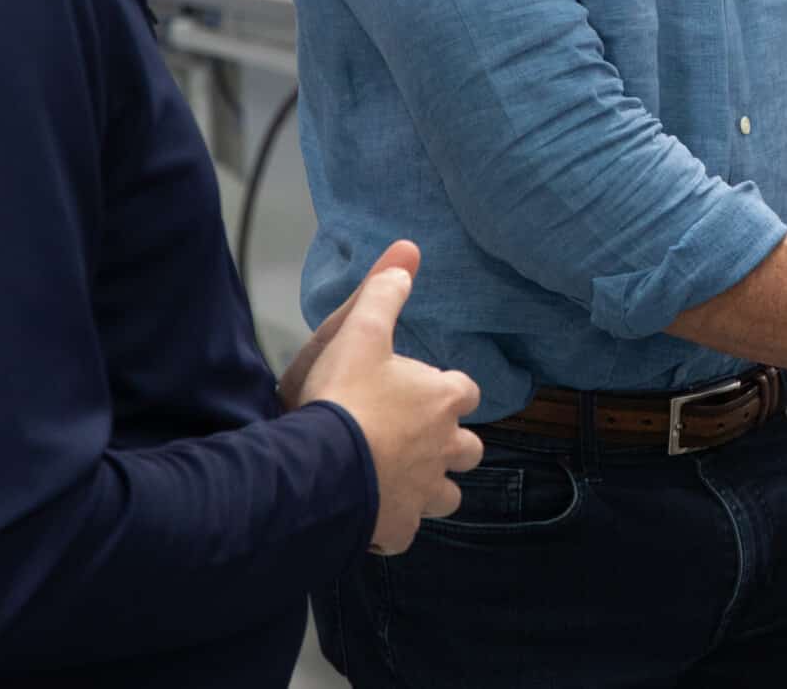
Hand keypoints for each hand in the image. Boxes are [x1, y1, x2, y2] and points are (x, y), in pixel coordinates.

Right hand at [293, 249, 485, 554]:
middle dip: (452, 445)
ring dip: (432, 487)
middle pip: (469, 449)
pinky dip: (395, 526)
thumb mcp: (358, 332)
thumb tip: (407, 254)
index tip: (430, 391)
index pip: (466, 391)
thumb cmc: (342, 396)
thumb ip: (383, 294)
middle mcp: (444, 449)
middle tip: (417, 439)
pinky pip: (406, 532)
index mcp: (441, 401)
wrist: (318, 466)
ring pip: (448, 495)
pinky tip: (374, 517)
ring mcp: (424, 492)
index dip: (450, 391)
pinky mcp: (398, 527)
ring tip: (402, 480)